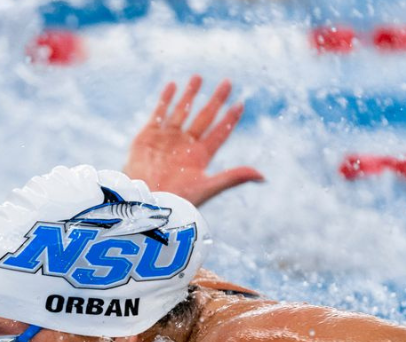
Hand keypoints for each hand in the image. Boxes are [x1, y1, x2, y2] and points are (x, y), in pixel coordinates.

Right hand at [123, 75, 263, 207]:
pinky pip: (159, 113)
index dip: (231, 118)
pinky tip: (173, 85)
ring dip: (190, 94)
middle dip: (216, 100)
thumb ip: (233, 177)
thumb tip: (263, 176)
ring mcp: (167, 139)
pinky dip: (165, 99)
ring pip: (182, 111)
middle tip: (228, 82)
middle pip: (205, 117)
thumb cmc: (175, 199)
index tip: (241, 103)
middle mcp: (185, 145)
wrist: (143, 201)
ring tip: (199, 77)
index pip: (220, 132)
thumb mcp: (207, 187)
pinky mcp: (148, 136)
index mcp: (200, 156)